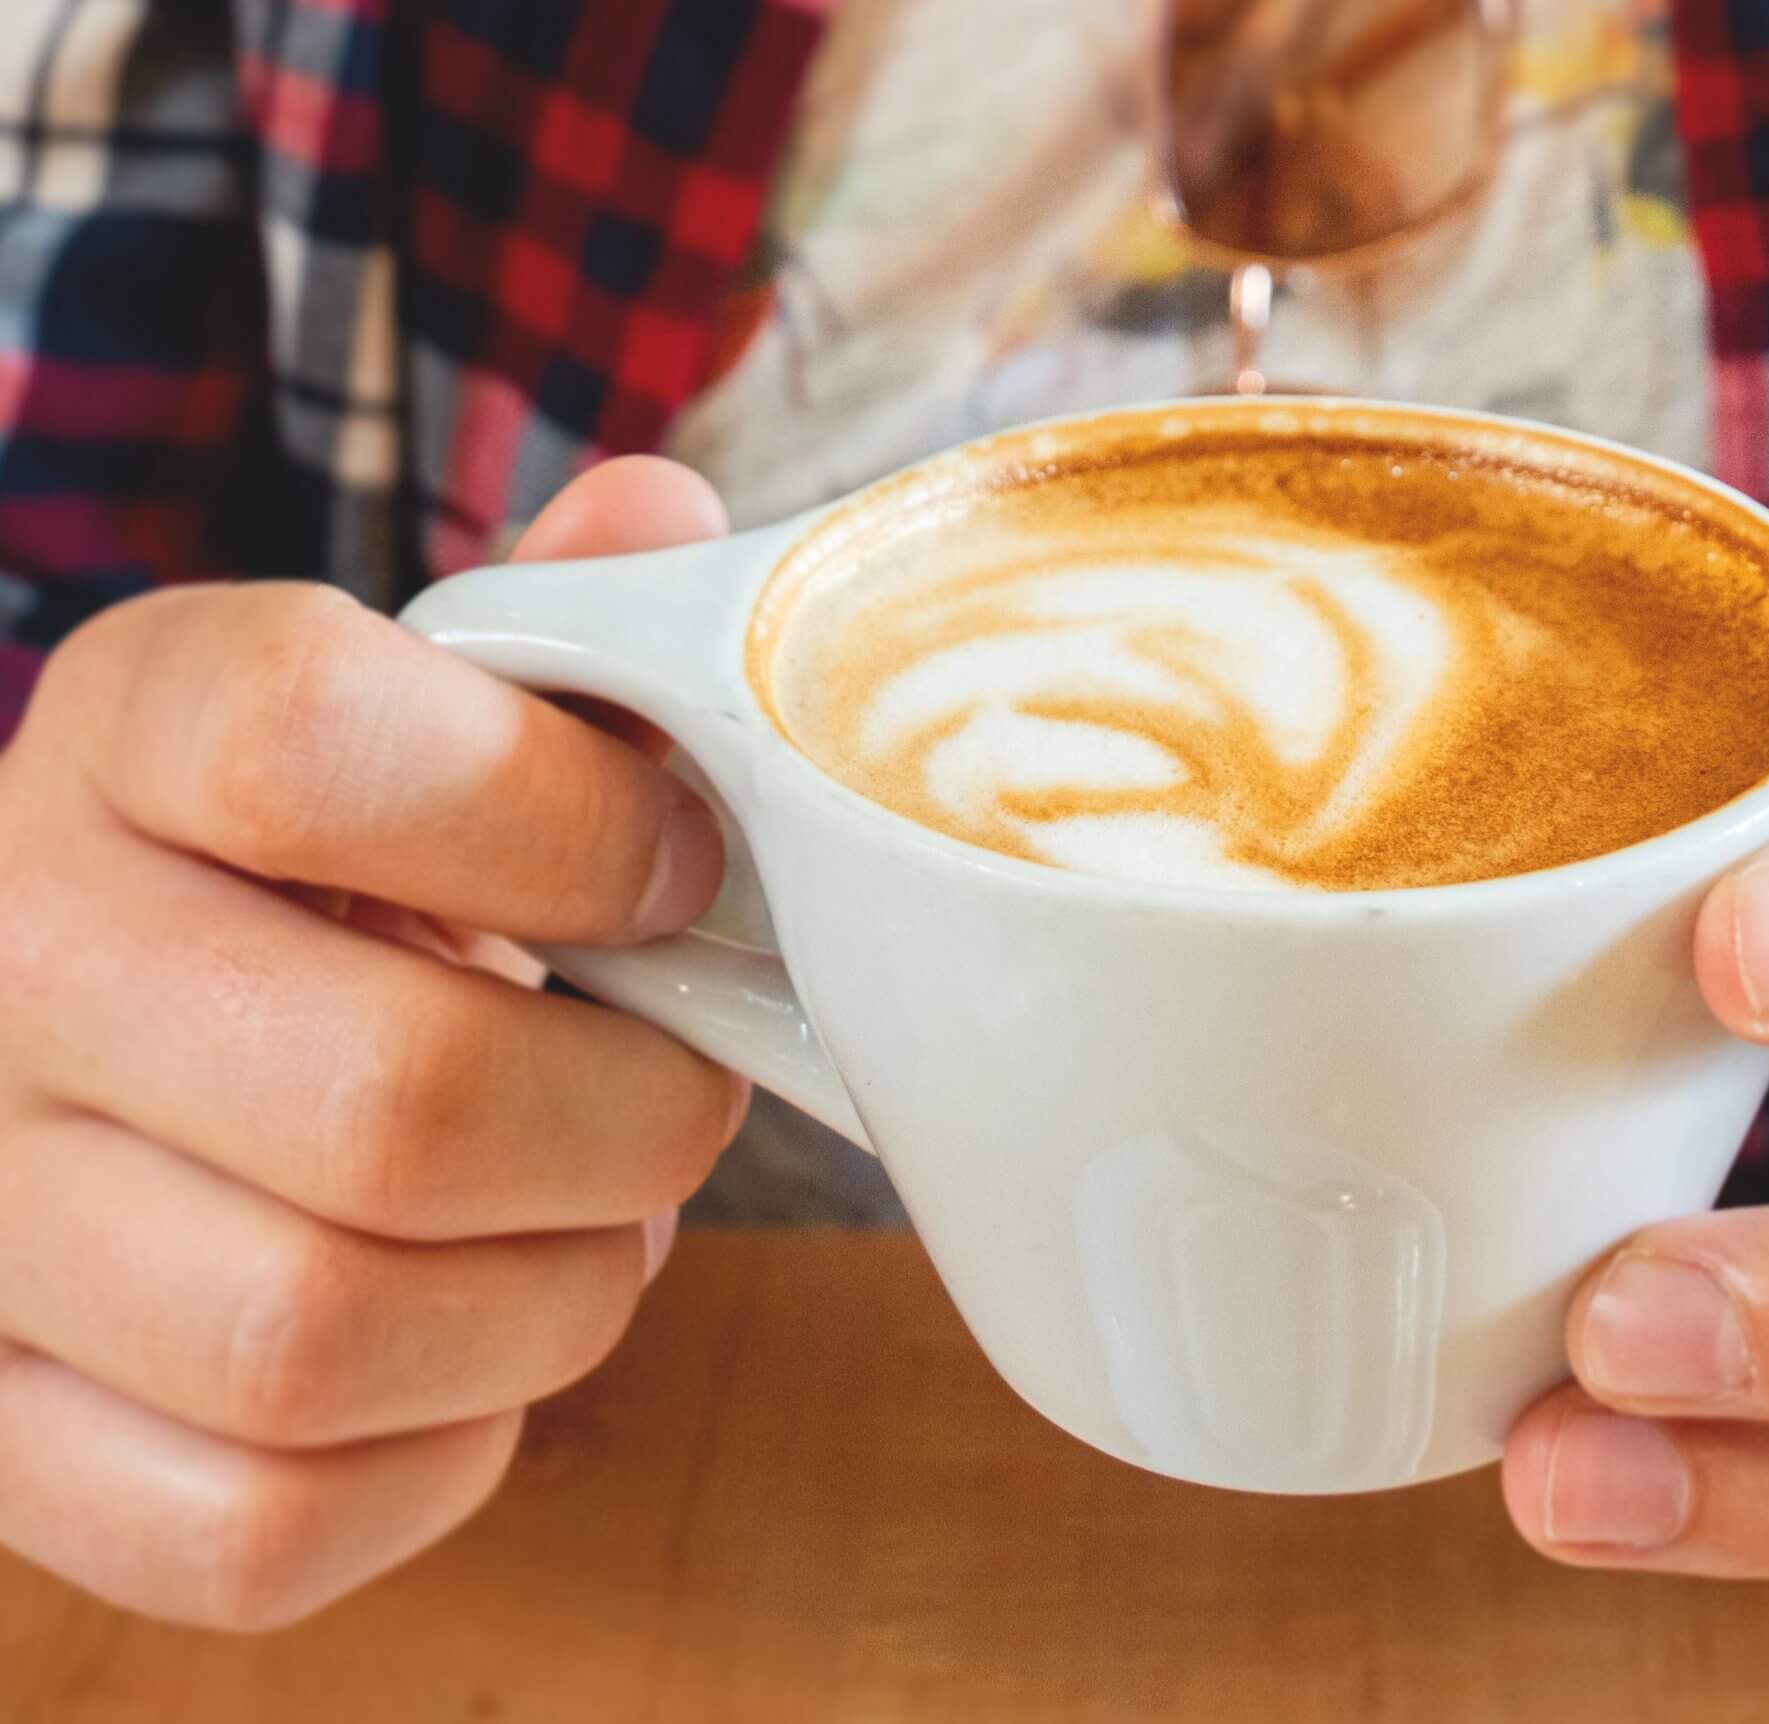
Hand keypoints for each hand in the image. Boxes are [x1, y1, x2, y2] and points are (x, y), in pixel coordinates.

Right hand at [0, 459, 748, 1629]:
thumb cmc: (321, 866)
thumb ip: (549, 631)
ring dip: (551, 1299)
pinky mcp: (1, 1432)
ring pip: (324, 1335)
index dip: (570, 819)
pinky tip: (468, 1347)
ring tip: (589, 1224)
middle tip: (672, 1090)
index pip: (320, 737)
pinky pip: (259, 1519)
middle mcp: (5, 961)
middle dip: (625, 1119)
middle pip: (387, 1100)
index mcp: (127, 733)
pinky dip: (436, 1454)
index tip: (677, 866)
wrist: (91, 1019)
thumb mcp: (413, 704)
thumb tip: (668, 533)